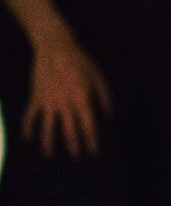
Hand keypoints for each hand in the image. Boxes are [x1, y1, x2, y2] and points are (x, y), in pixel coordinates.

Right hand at [25, 35, 110, 157]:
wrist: (55, 48)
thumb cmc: (81, 61)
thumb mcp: (98, 77)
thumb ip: (104, 97)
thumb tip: (108, 115)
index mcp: (82, 99)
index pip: (88, 125)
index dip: (91, 140)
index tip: (93, 152)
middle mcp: (65, 103)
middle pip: (69, 130)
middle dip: (73, 145)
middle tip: (76, 157)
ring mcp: (48, 101)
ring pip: (47, 127)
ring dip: (48, 143)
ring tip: (49, 155)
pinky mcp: (36, 97)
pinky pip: (30, 116)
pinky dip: (27, 128)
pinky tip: (28, 139)